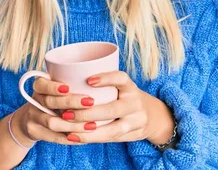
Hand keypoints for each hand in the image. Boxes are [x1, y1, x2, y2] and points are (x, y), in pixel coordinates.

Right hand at [13, 77, 99, 145]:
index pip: (42, 84)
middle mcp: (34, 100)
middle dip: (71, 102)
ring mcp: (32, 116)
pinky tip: (84, 137)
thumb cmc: (52, 100)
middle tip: (90, 102)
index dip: (54, 86)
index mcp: (39, 86)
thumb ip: (71, 83)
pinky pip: (53, 137)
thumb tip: (100, 81)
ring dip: (73, 124)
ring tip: (92, 124)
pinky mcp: (34, 131)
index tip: (69, 87)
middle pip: (50, 102)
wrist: (30, 120)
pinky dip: (69, 138)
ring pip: (52, 122)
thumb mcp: (55, 88)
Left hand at [59, 71, 174, 143]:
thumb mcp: (120, 87)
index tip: (88, 80)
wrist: (153, 116)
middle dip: (88, 113)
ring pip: (112, 129)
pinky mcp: (133, 135)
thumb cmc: (125, 97)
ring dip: (88, 131)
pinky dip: (92, 139)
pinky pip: (111, 138)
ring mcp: (136, 120)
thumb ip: (102, 85)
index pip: (121, 78)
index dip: (106, 78)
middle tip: (66, 113)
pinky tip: (76, 137)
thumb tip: (64, 79)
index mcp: (130, 87)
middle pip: (113, 109)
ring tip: (69, 130)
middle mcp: (135, 103)